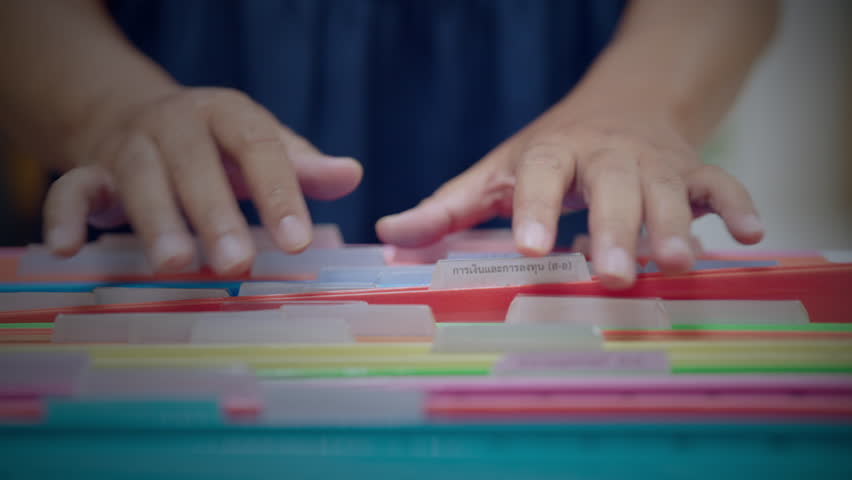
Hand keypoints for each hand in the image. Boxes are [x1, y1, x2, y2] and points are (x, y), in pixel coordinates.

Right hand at [43, 87, 361, 273]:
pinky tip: (68, 248)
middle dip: (216, 214)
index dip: (280, 194)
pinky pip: (71, 188)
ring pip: (139, 177)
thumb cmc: (218, 145)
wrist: (139, 117)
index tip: (299, 242)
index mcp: (228, 115)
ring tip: (176, 265)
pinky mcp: (91, 171)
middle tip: (239, 263)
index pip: (258, 148)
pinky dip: (65, 215)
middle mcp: (177, 125)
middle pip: (195, 164)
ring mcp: (131, 146)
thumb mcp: (261, 146)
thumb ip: (302, 167)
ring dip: (156, 221)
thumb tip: (352, 175)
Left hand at [376, 98, 763, 288]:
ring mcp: (652, 160)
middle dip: (613, 227)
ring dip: (676, 223)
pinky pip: (720, 183)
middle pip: (611, 185)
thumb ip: (448, 207)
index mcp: (551, 152)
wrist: (621, 103)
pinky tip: (751, 237)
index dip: (535, 208)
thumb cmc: (549, 153)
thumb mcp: (497, 172)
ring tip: (678, 264)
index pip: (540, 174)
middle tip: (612, 273)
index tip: (529, 247)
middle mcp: (604, 153)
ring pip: (666, 187)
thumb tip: (388, 234)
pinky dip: (737, 206)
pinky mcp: (691, 168)